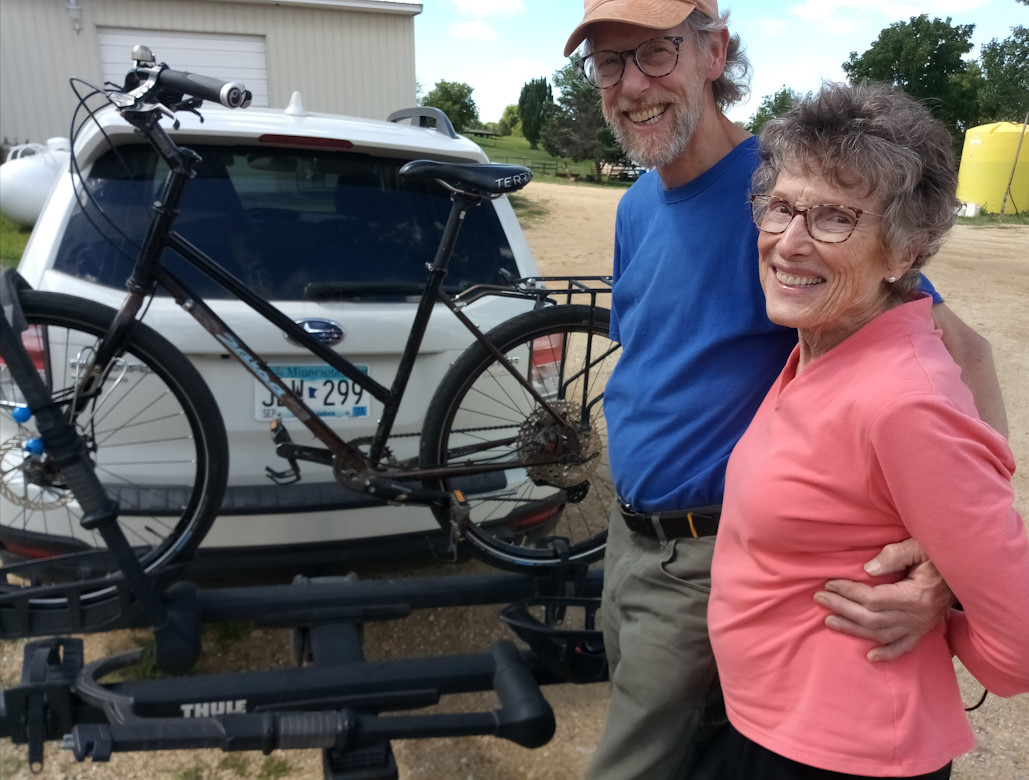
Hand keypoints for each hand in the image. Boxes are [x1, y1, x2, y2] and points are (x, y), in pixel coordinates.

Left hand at [813, 539, 954, 662]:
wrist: (967, 571)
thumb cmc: (938, 554)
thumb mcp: (918, 546)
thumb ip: (893, 556)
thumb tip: (867, 570)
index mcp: (917, 596)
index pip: (874, 599)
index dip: (849, 592)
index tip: (829, 584)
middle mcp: (918, 616)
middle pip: (873, 618)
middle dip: (843, 609)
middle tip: (819, 599)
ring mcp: (921, 626)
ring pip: (882, 634)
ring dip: (854, 629)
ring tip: (830, 621)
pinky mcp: (923, 631)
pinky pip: (905, 647)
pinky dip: (888, 654)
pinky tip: (870, 657)